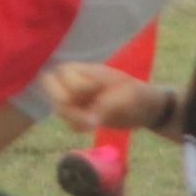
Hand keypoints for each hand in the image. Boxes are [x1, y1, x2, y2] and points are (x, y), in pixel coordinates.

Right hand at [44, 63, 173, 135]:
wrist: (147, 109)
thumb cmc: (138, 96)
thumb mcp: (126, 97)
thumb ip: (106, 106)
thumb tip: (90, 121)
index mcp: (87, 70)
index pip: (62, 72)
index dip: (74, 85)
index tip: (95, 91)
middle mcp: (77, 81)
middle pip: (49, 83)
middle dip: (62, 102)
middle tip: (82, 112)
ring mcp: (78, 98)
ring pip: (58, 106)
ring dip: (72, 117)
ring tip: (93, 123)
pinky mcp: (82, 113)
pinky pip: (68, 121)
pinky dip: (77, 126)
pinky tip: (94, 125)